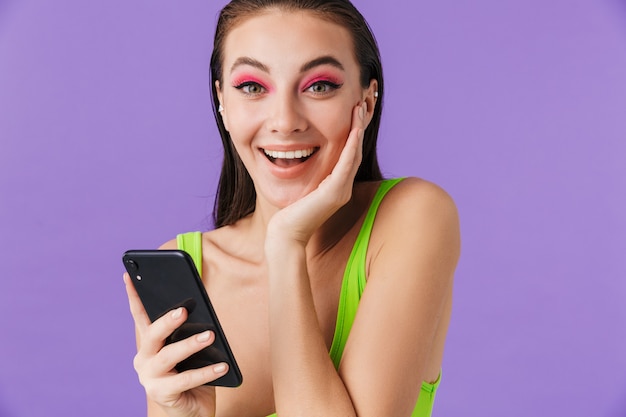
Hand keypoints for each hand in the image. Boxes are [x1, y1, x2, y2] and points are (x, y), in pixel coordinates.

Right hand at [124, 273, 228, 416]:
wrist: (191, 412)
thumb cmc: (191, 375)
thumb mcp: (189, 351)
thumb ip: (187, 332)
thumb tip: (200, 311)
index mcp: (148, 345)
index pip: (140, 316)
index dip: (133, 296)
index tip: (129, 275)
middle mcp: (143, 360)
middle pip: (152, 335)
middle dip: (166, 321)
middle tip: (183, 310)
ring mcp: (150, 378)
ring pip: (169, 356)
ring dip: (190, 344)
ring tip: (210, 335)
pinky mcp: (163, 394)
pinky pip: (186, 380)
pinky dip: (207, 372)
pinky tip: (223, 365)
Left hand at [266, 101, 366, 246]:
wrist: (286, 234)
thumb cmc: (288, 214)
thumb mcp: (301, 187)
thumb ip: (306, 173)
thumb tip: (297, 152)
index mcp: (336, 185)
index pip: (348, 153)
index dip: (352, 131)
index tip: (353, 109)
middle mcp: (343, 187)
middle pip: (355, 150)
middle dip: (359, 125)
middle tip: (362, 102)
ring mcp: (341, 190)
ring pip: (354, 154)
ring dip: (358, 129)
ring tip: (360, 108)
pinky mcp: (334, 193)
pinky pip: (346, 164)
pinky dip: (351, 146)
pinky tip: (354, 129)